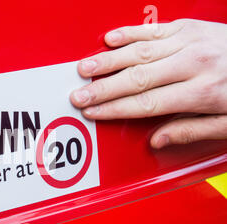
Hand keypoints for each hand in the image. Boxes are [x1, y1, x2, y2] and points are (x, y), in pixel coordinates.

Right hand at [70, 19, 226, 147]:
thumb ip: (190, 131)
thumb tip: (156, 140)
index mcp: (202, 92)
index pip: (145, 103)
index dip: (114, 109)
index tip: (93, 113)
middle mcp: (193, 63)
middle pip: (136, 78)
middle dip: (102, 88)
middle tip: (78, 95)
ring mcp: (190, 40)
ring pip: (139, 52)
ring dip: (107, 61)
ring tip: (84, 68)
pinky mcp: (189, 26)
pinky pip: (153, 29)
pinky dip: (129, 33)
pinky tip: (110, 39)